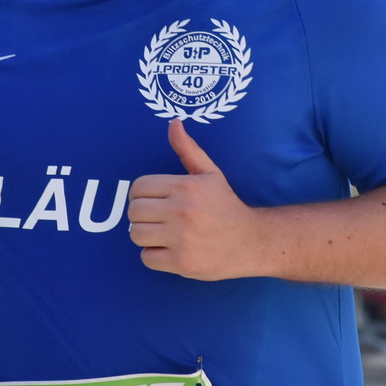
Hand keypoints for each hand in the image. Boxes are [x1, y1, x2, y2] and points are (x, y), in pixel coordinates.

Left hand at [128, 120, 260, 280]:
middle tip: (159, 220)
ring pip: (136, 234)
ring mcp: (180, 238)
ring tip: (163, 235)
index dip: (142, 195)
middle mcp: (181, 211)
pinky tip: (171, 251)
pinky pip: (146, 258)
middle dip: (142, 216)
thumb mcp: (210, 174)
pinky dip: (155, 256)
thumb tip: (173, 123)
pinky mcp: (181, 262)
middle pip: (133, 211)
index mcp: (185, 187)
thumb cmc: (226, 206)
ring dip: (146, 237)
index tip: (155, 202)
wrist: (251, 241)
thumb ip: (188, 149)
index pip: (138, 187)